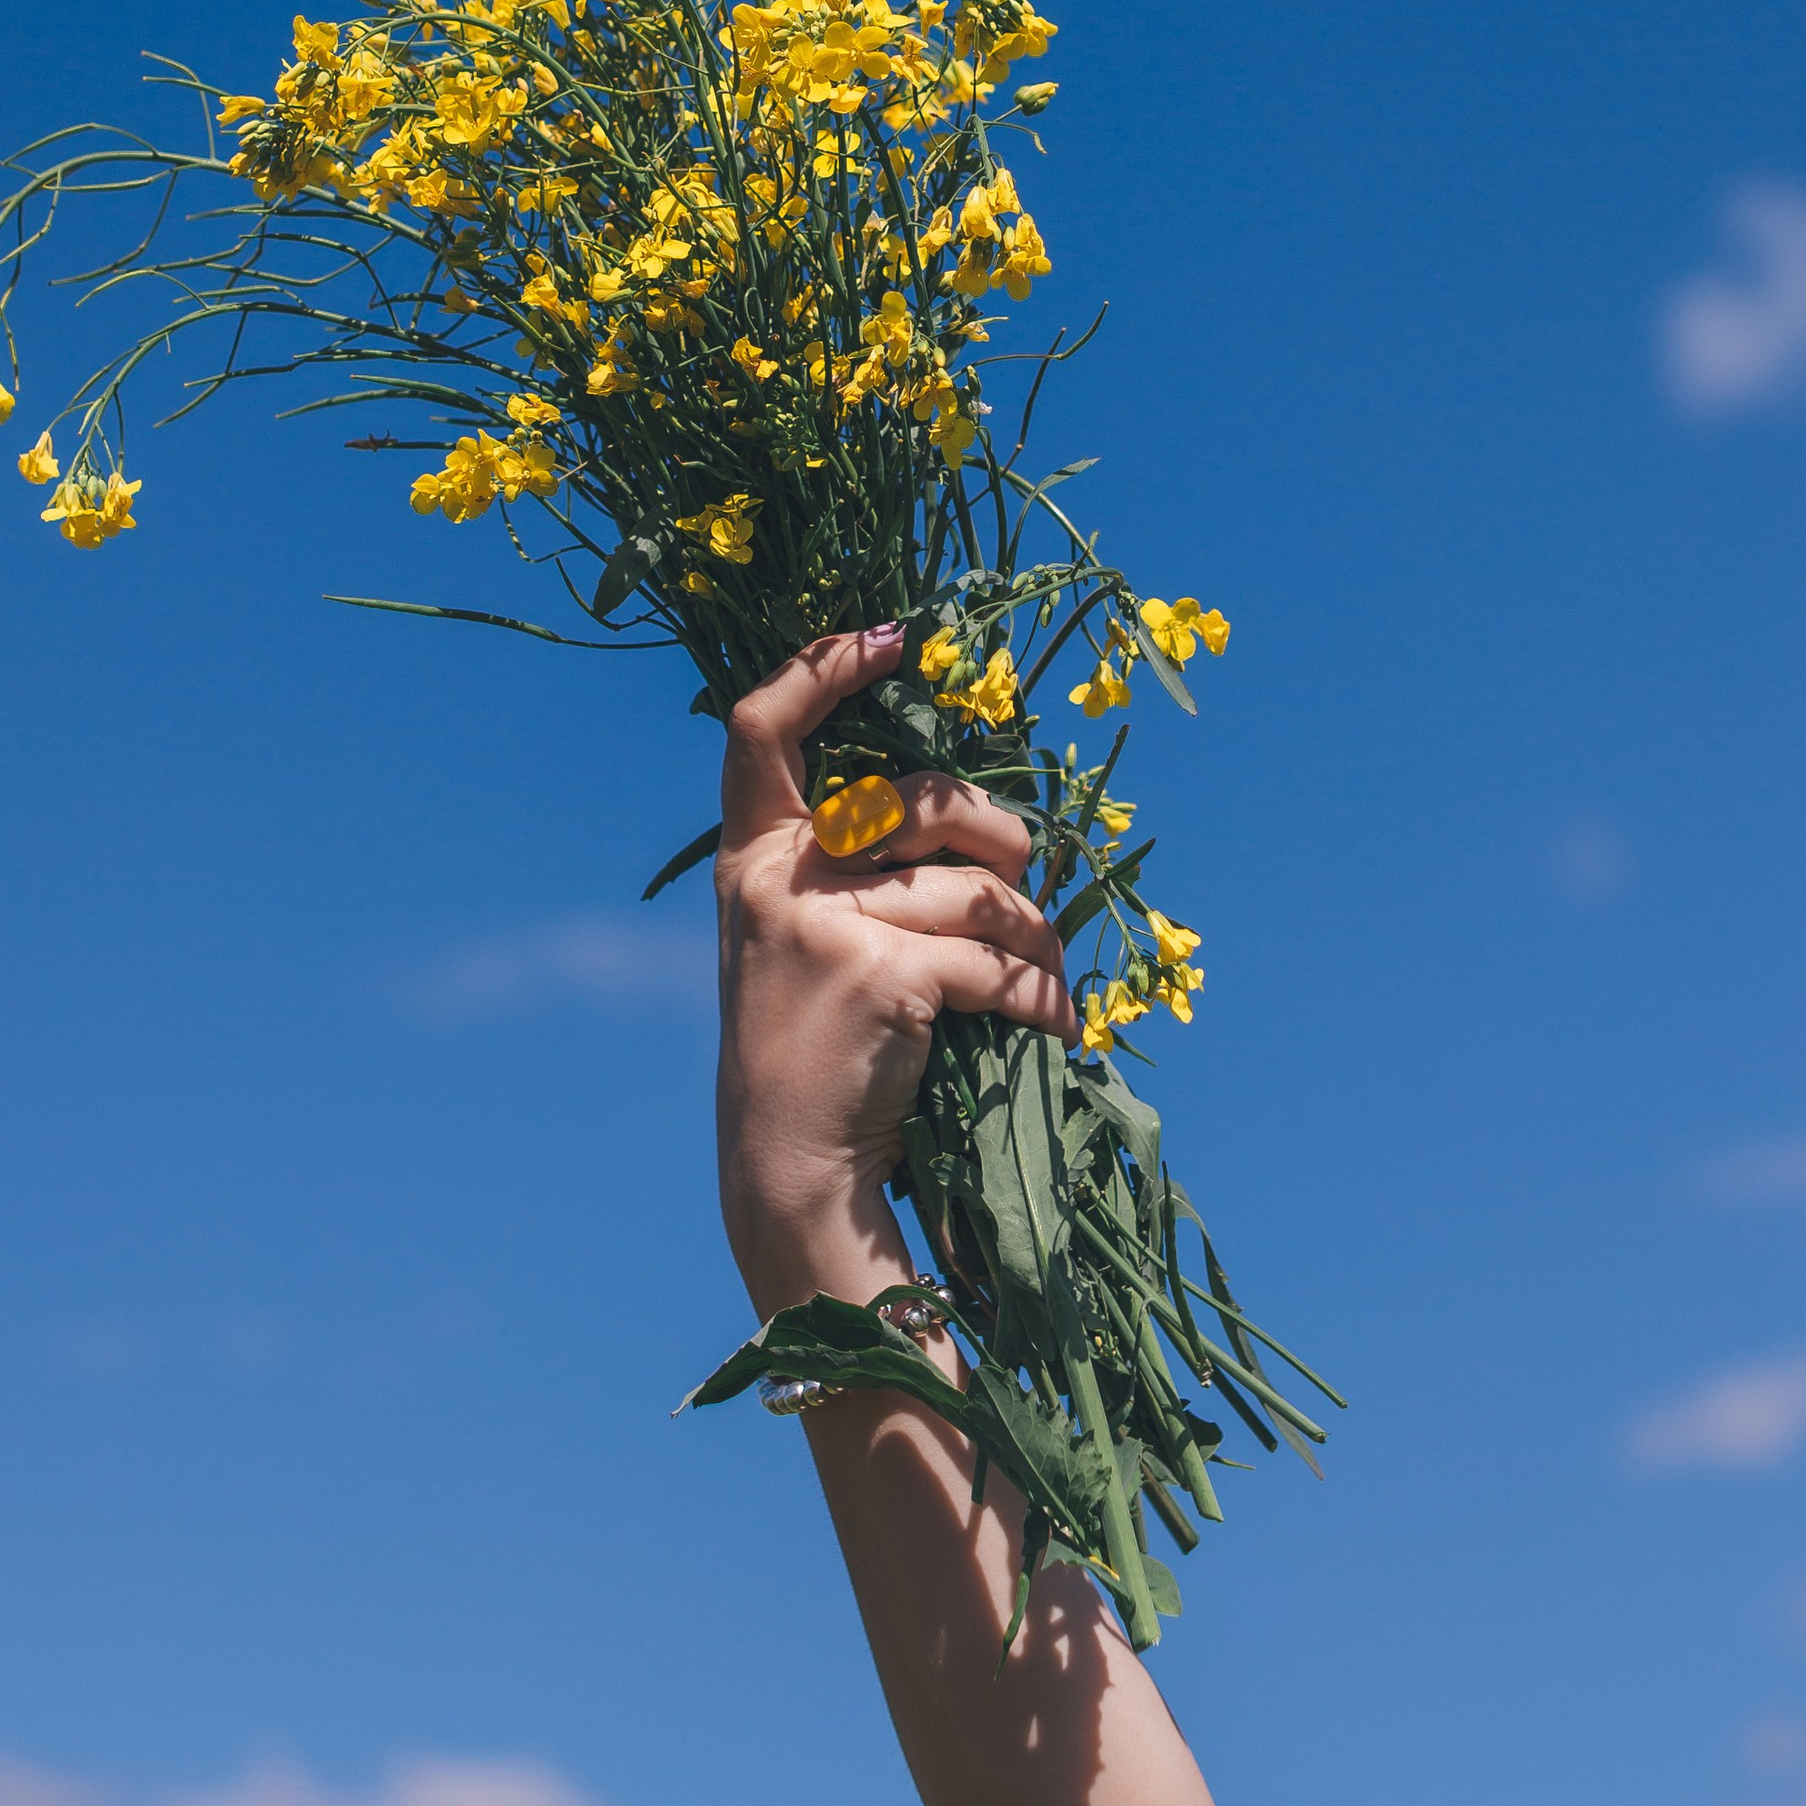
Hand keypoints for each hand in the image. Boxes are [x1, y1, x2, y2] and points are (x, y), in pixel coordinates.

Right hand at [715, 623, 1073, 1319]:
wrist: (788, 1168)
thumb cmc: (812, 1050)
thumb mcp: (794, 940)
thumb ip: (843, 871)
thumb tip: (965, 816)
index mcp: (749, 856)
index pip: (757, 727)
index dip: (820, 668)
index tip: (890, 638)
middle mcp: (778, 876)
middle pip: (917, 798)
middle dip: (997, 831)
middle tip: (1027, 876)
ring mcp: (826, 923)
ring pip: (975, 889)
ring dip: (1035, 934)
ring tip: (1051, 971)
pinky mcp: (883, 976)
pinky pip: (995, 961)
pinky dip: (1041, 995)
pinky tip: (1055, 1023)